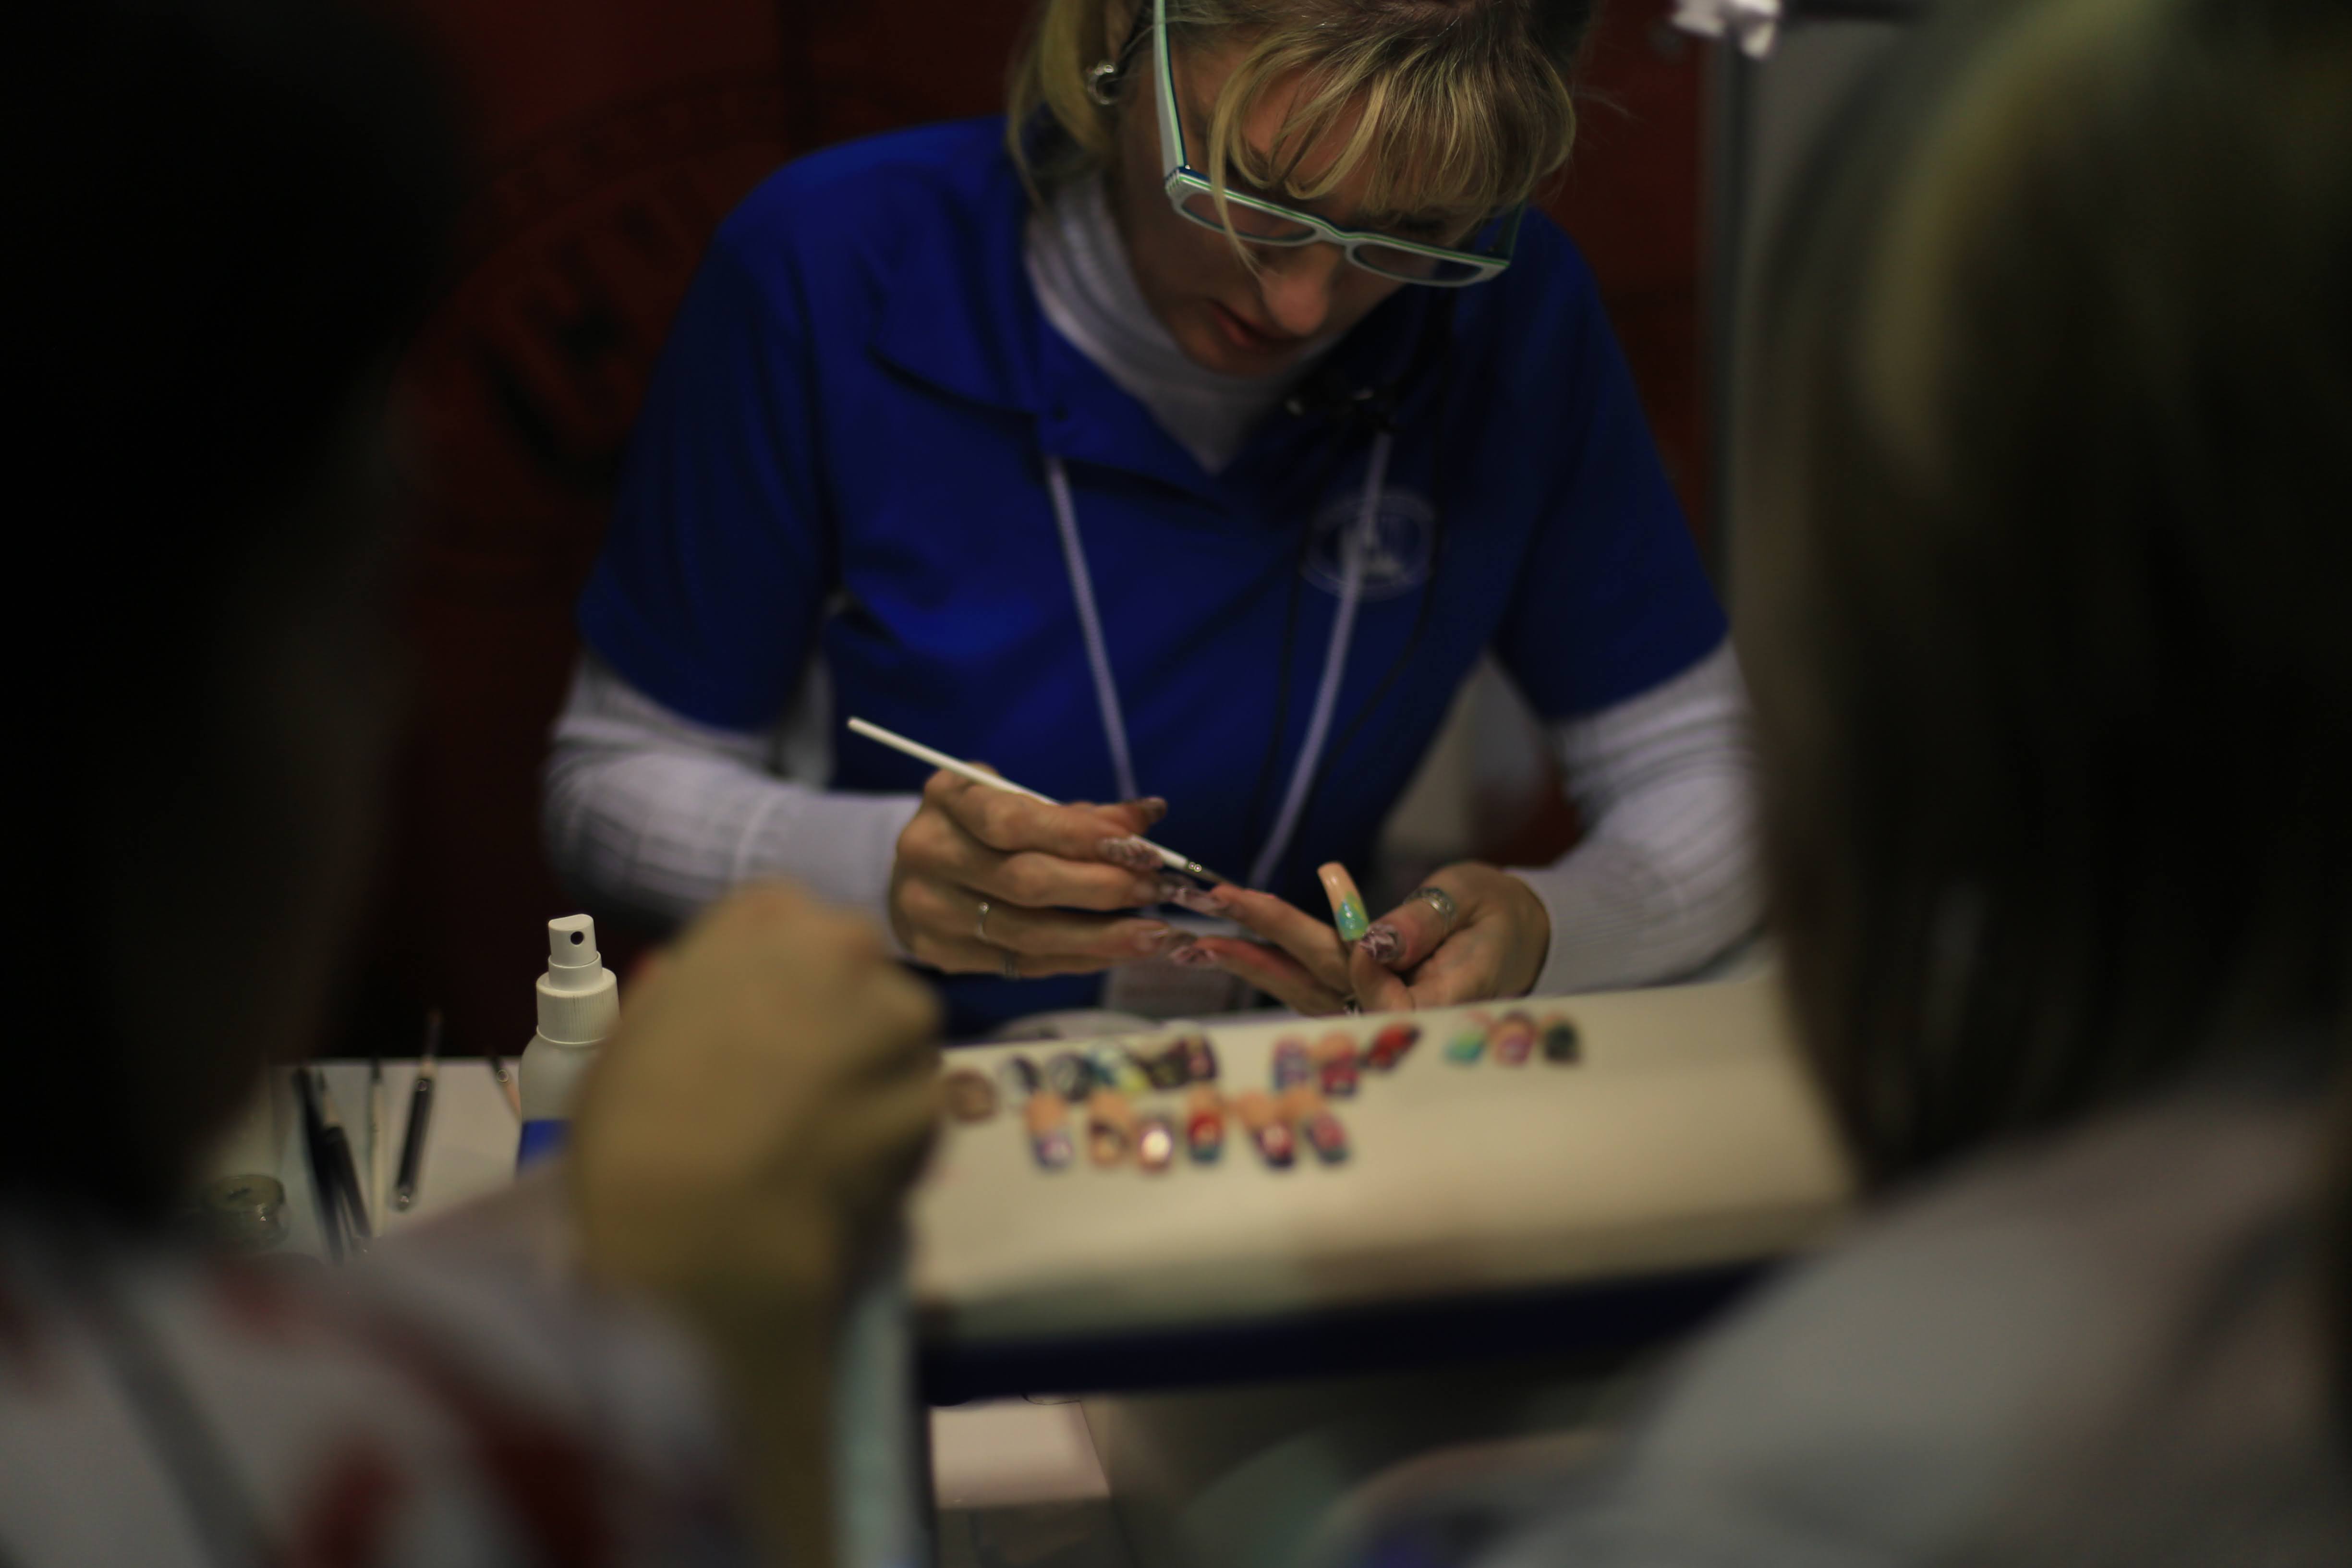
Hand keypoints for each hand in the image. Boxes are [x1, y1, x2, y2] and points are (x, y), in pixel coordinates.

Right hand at [570, 883, 942, 1328]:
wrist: (688, 1228)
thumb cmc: (633, 1127)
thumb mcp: (634, 1037)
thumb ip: (683, 996)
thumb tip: (695, 986)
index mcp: (764, 920)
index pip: (790, 916)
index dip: (778, 974)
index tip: (759, 1021)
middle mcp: (845, 950)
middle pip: (860, 972)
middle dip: (840, 1017)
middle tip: (796, 1082)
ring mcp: (897, 1024)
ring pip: (903, 1037)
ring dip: (878, 1073)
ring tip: (824, 1135)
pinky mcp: (930, 1101)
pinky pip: (921, 1108)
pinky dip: (894, 1137)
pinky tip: (847, 1173)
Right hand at [888, 769, 1198, 976]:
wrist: (917, 872)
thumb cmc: (981, 827)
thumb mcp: (1019, 801)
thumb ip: (1078, 814)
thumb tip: (1147, 818)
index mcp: (947, 800)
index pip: (1013, 822)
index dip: (1079, 835)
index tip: (1138, 844)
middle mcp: (928, 854)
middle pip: (1026, 882)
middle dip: (1101, 887)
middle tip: (1157, 889)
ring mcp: (929, 911)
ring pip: (1028, 933)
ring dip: (1101, 936)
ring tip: (1155, 933)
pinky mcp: (943, 954)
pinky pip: (1024, 963)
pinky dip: (1078, 959)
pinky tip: (1118, 952)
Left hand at [1168, 861, 1549, 1014]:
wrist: (1516, 932)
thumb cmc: (1500, 913)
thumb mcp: (1473, 902)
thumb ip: (1424, 923)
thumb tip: (1373, 942)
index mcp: (1441, 997)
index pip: (1386, 994)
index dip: (1365, 968)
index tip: (1363, 937)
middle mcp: (1399, 1009)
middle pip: (1326, 984)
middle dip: (1270, 951)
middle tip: (1218, 921)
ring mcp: (1373, 1005)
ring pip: (1305, 991)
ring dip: (1254, 964)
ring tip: (1202, 941)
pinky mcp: (1357, 993)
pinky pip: (1308, 984)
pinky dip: (1269, 964)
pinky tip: (1228, 945)